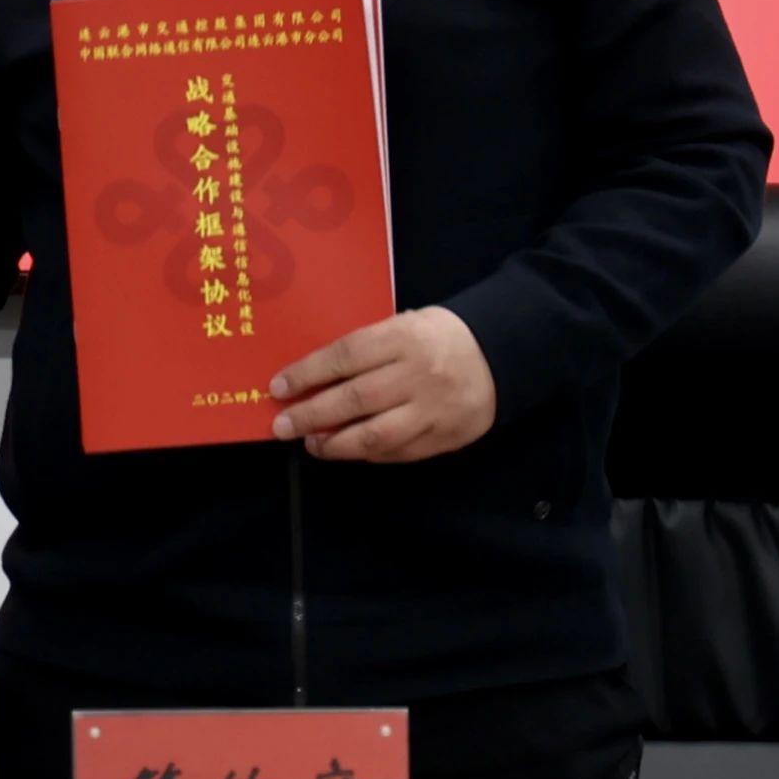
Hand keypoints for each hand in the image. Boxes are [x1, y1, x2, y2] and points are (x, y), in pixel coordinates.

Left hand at [269, 307, 497, 463]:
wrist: (500, 353)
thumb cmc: (438, 335)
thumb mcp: (403, 324)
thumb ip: (366, 349)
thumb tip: (315, 377)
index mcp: (404, 337)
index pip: (345, 356)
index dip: (307, 374)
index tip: (278, 387)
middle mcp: (418, 375)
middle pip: (354, 399)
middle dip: (310, 415)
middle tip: (282, 425)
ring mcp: (433, 410)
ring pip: (375, 435)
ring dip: (335, 444)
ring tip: (312, 443)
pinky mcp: (445, 437)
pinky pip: (398, 452)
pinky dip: (368, 453)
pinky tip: (348, 449)